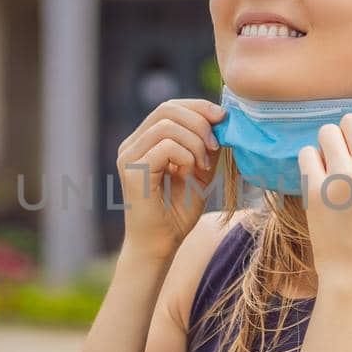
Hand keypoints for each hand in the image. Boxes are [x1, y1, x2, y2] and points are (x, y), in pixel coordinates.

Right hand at [117, 98, 224, 258]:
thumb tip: (220, 118)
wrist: (161, 245)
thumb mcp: (200, 171)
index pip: (169, 107)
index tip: (223, 118)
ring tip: (203, 166)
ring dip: (194, 142)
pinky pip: (166, 146)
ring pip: (167, 125)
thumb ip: (206, 145)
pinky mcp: (132, 171)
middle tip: (215, 145)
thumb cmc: (178, 212)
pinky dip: (186, 156)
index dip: (197, 106)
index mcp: (143, 141)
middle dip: (199, 121)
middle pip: (166, 109)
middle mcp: (131, 145)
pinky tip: (189, 174)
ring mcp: (128, 157)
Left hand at [297, 109, 351, 281]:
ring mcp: (343, 178)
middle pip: (349, 120)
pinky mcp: (316, 191)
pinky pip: (307, 153)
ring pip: (326, 132)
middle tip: (344, 157)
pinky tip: (319, 179)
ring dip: (327, 146)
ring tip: (332, 167)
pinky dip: (311, 162)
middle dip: (345, 134)